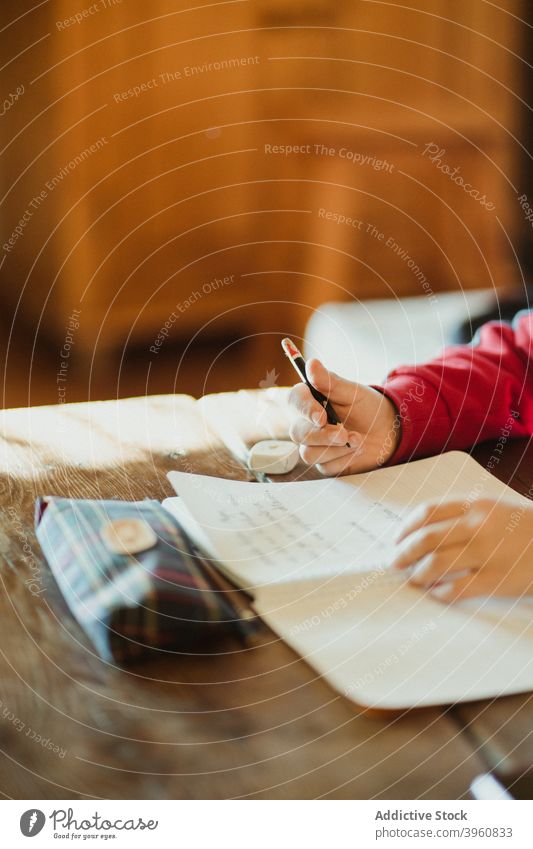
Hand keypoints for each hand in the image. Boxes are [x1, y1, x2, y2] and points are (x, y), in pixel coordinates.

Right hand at [288, 358, 399, 474]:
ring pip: (309, 453)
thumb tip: (311, 364)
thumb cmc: (366, 407)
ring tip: (358, 440)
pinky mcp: (324, 462)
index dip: (305, 409)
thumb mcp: (352, 392)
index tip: (321, 416)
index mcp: (310, 400)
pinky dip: (344, 458)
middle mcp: (306, 423)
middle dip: (323, 435)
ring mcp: (313, 444)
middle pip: (298, 433)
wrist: (386, 430)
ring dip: (336, 449)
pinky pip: (325, 466)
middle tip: (345, 435)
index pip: (294, 401)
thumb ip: (330, 381)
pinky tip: (357, 450)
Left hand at [392, 498, 532, 601]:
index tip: (396, 540)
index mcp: (474, 505)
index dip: (405, 528)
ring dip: (418, 574)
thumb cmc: (522, 527)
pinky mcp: (497, 580)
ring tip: (415, 580)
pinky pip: (457, 588)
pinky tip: (437, 594)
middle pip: (426, 539)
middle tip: (395, 564)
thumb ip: (461, 515)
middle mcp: (478, 526)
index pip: (427, 513)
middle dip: (403, 553)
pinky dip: (440, 593)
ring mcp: (487, 553)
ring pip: (436, 564)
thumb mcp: (493, 509)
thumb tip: (420, 532)